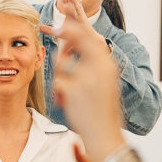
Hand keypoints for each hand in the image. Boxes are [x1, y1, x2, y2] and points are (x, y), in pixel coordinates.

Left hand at [46, 0, 104, 40]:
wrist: (82, 40)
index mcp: (68, 9)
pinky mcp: (81, 15)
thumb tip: (39, 28)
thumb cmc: (72, 36)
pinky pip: (78, 5)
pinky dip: (74, 0)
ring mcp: (77, 10)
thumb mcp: (57, 32)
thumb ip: (48, 29)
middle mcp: (73, 7)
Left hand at [50, 16, 126, 161]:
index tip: (60, 27)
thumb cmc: (101, 111)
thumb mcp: (102, 83)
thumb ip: (90, 65)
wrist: (104, 134)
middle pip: (75, 39)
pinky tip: (64, 102)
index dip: (73, 29)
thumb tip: (68, 48)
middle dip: (62, 39)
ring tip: (64, 92)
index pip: (89, 36)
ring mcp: (86, 76)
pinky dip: (57, 93)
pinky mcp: (73, 88)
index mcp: (107, 64)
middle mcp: (98, 66)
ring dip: (59, 76)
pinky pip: (57, 82)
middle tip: (54, 43)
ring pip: (61, 64)